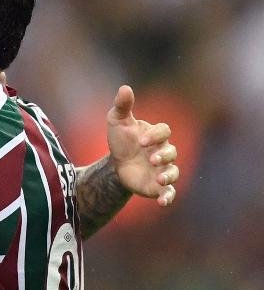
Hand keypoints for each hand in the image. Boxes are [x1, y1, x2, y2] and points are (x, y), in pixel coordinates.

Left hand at [106, 85, 179, 205]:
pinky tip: (163, 202)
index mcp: (156, 135)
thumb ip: (122, 105)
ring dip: (169, 175)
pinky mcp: (157, 186)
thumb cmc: (120, 140)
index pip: (164, 131)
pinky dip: (169, 197)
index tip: (140, 140)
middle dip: (164, 155)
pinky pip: (169, 192)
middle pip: (172, 152)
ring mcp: (162, 169)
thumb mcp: (117, 121)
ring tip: (161, 179)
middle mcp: (163, 152)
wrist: (116, 164)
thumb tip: (125, 87)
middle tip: (151, 159)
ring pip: (174, 172)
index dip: (155, 135)